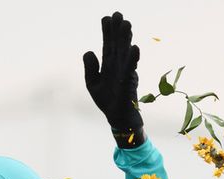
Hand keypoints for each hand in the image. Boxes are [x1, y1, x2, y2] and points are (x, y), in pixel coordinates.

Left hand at [83, 12, 142, 132]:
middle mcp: (118, 68)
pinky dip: (133, 60)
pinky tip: (134, 48)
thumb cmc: (107, 102)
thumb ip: (90, 68)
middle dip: (118, 31)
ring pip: (125, 55)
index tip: (106, 17)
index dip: (107, 32)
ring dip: (126, 40)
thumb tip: (88, 51)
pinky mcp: (128, 86)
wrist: (119, 120)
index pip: (108, 46)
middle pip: (118, 46)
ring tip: (126, 24)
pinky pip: (131, 71)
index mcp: (109, 66)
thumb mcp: (93, 84)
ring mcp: (125, 75)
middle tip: (118, 14)